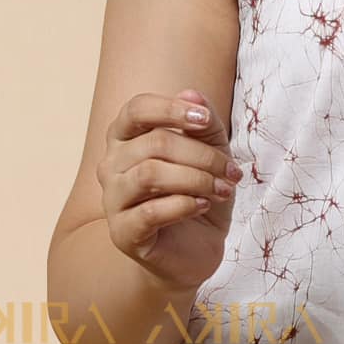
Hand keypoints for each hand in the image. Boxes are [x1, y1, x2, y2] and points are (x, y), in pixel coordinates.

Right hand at [96, 87, 242, 291]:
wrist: (195, 251)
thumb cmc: (199, 196)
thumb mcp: (212, 155)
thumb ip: (204, 124)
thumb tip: (191, 92)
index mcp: (126, 140)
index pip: (137, 109)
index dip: (171, 109)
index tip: (206, 120)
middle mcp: (112, 166)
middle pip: (155, 144)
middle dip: (202, 156)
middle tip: (232, 172)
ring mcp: (113, 200)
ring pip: (150, 174)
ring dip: (196, 179)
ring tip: (223, 190)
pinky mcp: (123, 233)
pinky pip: (151, 211)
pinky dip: (184, 205)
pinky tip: (203, 205)